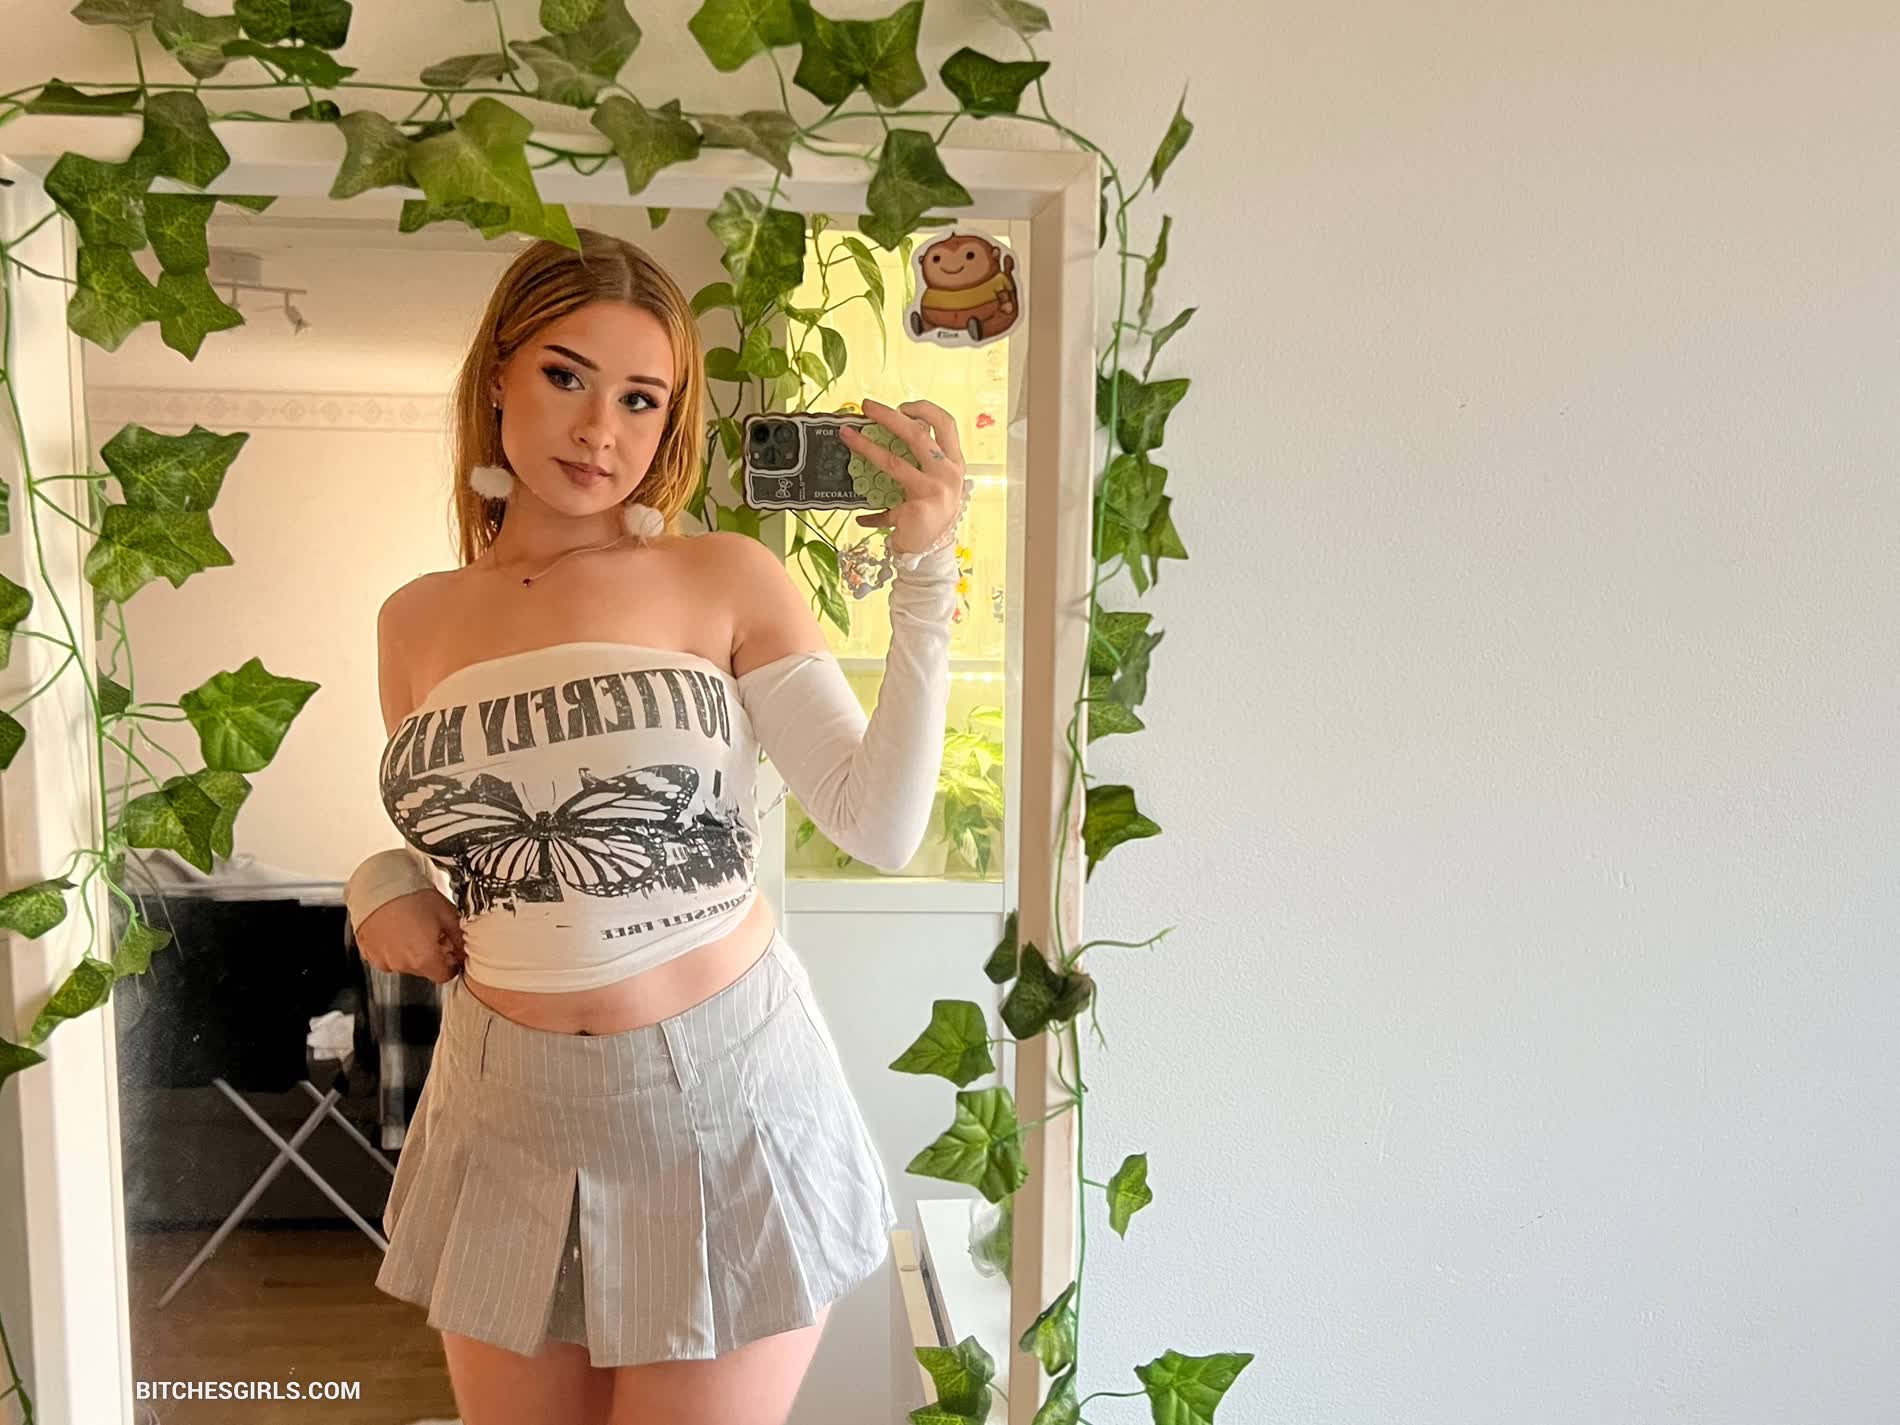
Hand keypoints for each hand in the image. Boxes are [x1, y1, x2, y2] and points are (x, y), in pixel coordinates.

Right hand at [355, 887, 465, 983]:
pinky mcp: (369, 953)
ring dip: (411, 953)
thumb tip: (464, 949)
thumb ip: (459, 937)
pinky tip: (396, 931)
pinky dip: (393, 950)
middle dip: (431, 956)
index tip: (451, 954)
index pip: (444, 976)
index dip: (451, 965)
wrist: (378, 885)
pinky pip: (386, 958)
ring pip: (404, 964)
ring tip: (412, 929)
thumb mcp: (446, 913)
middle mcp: (402, 964)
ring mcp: (383, 960)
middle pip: (424, 970)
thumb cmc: (412, 896)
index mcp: (424, 958)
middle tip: (432, 934)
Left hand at [839, 398, 967, 555]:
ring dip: (866, 445)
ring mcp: (935, 490)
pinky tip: (860, 518)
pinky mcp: (919, 508)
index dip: (923, 409)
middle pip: (918, 433)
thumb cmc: (930, 516)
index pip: (945, 424)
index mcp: (953, 463)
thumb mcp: (929, 487)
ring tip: (846, 435)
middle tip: (866, 406)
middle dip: (889, 415)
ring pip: (894, 460)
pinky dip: (870, 514)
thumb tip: (882, 444)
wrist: (933, 554)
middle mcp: (948, 473)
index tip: (901, 405)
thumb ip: (914, 465)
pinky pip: (884, 505)